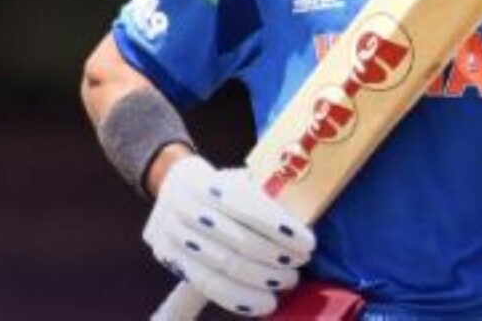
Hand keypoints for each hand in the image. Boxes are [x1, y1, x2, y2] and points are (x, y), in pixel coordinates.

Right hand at [144, 155, 315, 316]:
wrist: (176, 191)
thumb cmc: (223, 186)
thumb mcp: (243, 178)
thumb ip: (268, 196)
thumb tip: (306, 217)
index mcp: (207, 183)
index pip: (246, 206)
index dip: (278, 227)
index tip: (308, 242)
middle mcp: (187, 210)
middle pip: (238, 240)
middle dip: (277, 256)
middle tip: (302, 261)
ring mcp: (176, 238)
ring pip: (226, 267)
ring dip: (264, 279)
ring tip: (289, 280)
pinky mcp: (174, 263)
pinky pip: (209, 287)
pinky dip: (241, 298)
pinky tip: (266, 303)